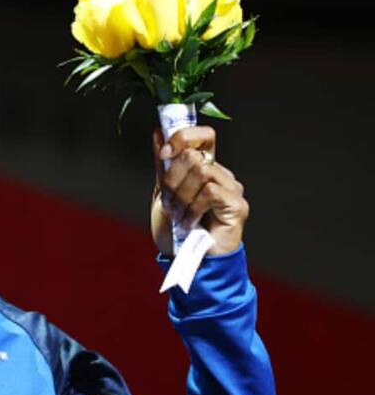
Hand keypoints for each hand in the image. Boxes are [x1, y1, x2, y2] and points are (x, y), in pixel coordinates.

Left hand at [150, 126, 248, 256]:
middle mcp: (222, 175)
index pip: (204, 136)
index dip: (183, 137)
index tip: (164, 154)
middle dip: (172, 180)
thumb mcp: (163, 193)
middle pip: (194, 155)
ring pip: (202, 172)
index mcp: (205, 168)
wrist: (187, 261)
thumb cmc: (177, 230)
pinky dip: (193, 208)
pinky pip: (210, 191)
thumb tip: (158, 134)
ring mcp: (232, 189)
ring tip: (177, 216)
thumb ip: (164, 165)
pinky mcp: (237, 205)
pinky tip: (189, 222)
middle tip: (168, 204)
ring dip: (181, 196)